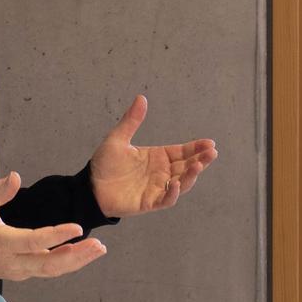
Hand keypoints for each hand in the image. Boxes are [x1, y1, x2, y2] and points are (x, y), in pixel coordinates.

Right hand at [0, 171, 107, 280]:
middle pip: (50, 264)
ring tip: (98, 249)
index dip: (56, 236)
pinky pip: (49, 271)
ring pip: (53, 271)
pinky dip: (68, 263)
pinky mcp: (24, 273)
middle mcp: (13, 262)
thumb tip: (15, 176)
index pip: (34, 241)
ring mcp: (19, 271)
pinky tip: (84, 253)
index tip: (77, 228)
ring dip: (78, 261)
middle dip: (77, 256)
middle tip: (99, 245)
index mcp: (2, 243)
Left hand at [89, 94, 217, 216]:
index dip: (197, 148)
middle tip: (212, 153)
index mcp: (158, 157)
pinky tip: (175, 184)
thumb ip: (131, 121)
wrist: (90, 187)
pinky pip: (166, 199)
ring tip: (197, 166)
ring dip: (191, 176)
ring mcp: (157, 188)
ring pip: (182, 183)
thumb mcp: (118, 139)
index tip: (210, 143)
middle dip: (201, 160)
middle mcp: (162, 173)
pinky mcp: (149, 202)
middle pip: (187, 167)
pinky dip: (172, 193)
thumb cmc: (105, 165)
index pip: (183, 152)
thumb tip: (141, 98)